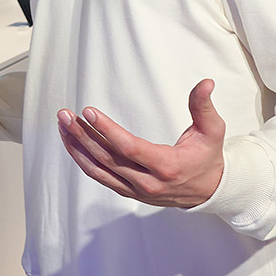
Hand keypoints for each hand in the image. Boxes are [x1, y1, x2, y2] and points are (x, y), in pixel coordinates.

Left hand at [56, 79, 224, 207]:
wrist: (208, 190)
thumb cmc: (207, 158)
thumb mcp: (212, 131)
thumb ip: (203, 107)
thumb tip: (205, 83)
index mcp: (167, 166)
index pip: (130, 148)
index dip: (108, 130)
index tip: (89, 112)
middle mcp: (148, 182)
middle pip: (108, 158)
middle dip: (84, 135)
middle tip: (66, 115)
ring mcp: (136, 190)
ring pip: (98, 169)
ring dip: (77, 147)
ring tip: (63, 125)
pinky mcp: (127, 191)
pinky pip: (99, 176)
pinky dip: (82, 159)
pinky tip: (71, 142)